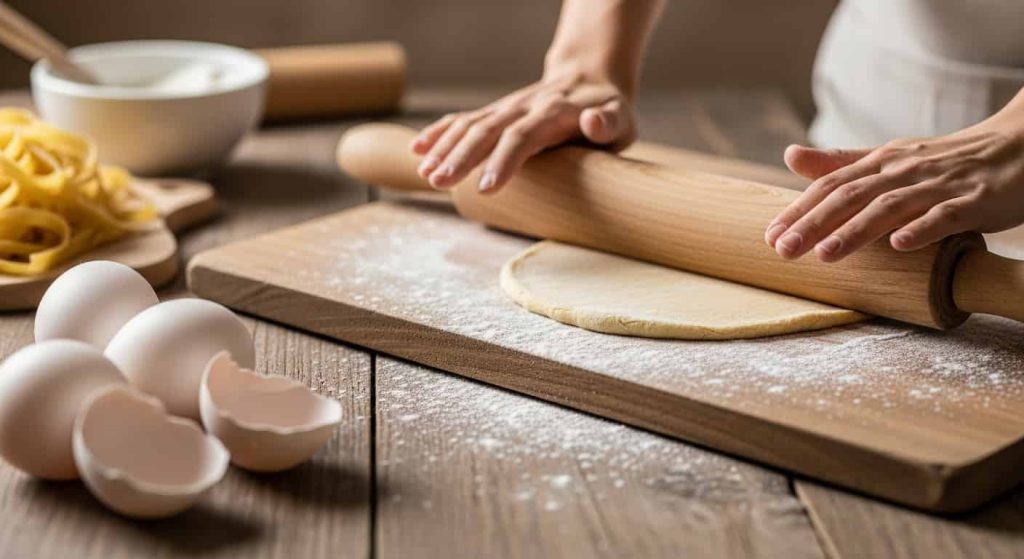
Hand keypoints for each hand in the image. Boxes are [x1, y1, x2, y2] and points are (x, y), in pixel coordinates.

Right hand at [410, 72, 635, 192]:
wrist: (590, 78)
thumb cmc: (610, 111)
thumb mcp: (622, 119)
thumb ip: (609, 123)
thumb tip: (594, 122)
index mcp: (554, 114)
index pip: (524, 136)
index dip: (504, 160)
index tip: (486, 187)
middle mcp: (524, 108)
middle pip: (488, 130)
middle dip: (462, 157)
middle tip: (440, 182)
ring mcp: (506, 109)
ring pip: (470, 125)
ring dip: (445, 148)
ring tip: (426, 174)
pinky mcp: (496, 112)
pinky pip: (463, 120)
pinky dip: (439, 132)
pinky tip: (418, 149)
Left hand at [764, 126, 1023, 261]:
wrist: (1018, 147)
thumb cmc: (946, 160)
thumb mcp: (892, 157)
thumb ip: (842, 162)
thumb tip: (790, 156)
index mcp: (881, 162)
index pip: (831, 185)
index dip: (798, 209)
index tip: (769, 235)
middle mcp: (904, 170)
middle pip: (851, 196)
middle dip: (814, 224)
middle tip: (783, 250)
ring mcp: (939, 185)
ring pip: (890, 207)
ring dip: (856, 231)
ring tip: (825, 255)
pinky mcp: (974, 202)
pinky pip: (946, 216)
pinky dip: (922, 229)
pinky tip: (900, 246)